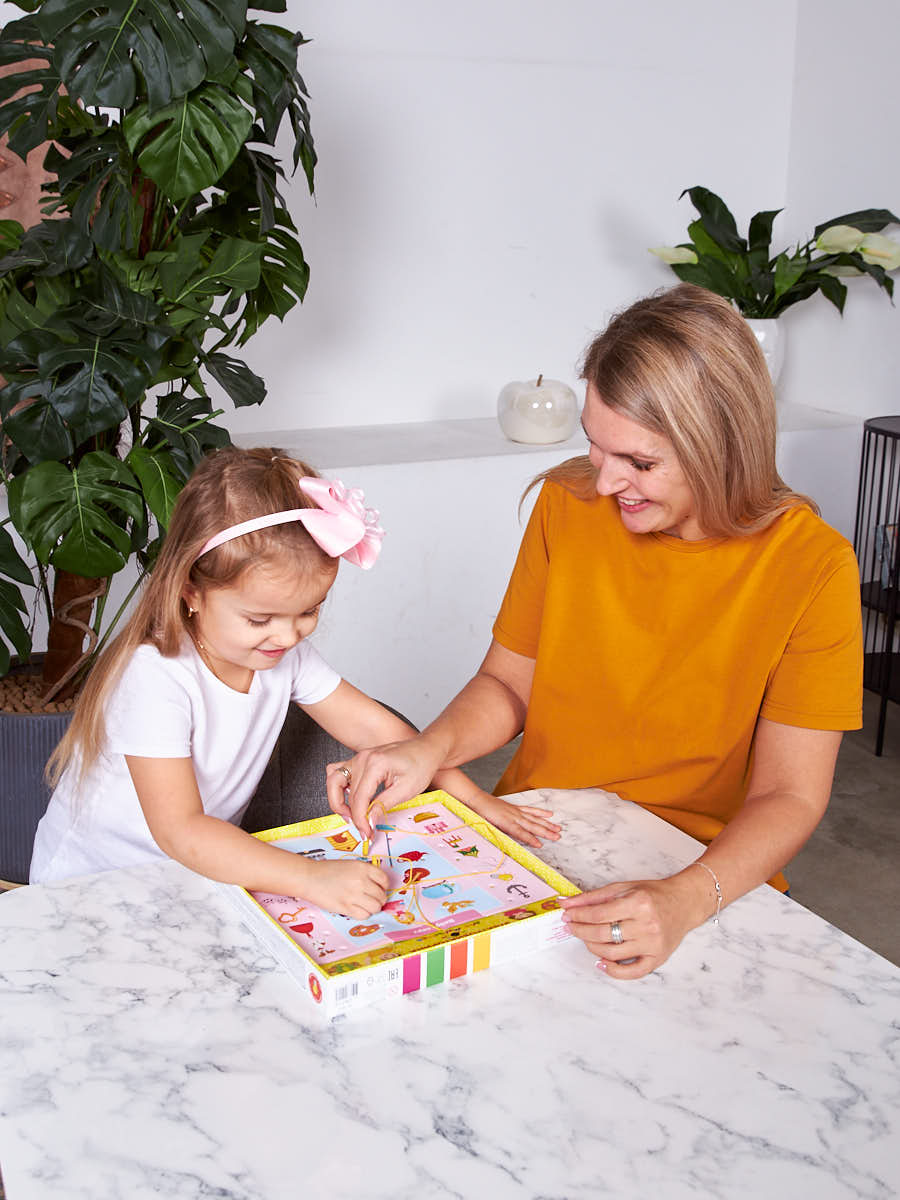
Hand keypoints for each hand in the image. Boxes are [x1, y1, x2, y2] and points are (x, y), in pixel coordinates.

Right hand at [296, 858, 388, 918]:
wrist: (310, 878)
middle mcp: (361, 881)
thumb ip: (365, 873)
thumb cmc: (327, 870)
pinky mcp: (346, 907)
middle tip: (374, 899)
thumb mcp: (350, 865)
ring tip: (367, 905)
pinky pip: (364, 915)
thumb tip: (377, 885)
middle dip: (379, 899)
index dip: (384, 886)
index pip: (384, 880)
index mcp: (363, 868)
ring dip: (373, 908)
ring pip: (375, 907)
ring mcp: (354, 895)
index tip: (381, 889)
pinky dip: (364, 914)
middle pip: (381, 896)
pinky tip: (358, 909)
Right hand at [326, 737, 443, 836]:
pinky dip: (339, 786)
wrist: (426, 749)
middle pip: (345, 792)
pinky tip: (350, 798)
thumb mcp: (406, 790)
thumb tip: (368, 822)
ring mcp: (359, 757)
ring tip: (351, 815)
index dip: (360, 821)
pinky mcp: (360, 759)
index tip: (367, 833)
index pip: (358, 799)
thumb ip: (383, 806)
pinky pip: (338, 771)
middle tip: (362, 828)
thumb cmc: (421, 765)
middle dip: (350, 814)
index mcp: (375, 764)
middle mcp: (362, 758)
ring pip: (334, 780)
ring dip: (338, 800)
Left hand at [468, 792, 560, 847]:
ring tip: (558, 829)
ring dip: (547, 824)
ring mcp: (516, 811)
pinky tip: (549, 814)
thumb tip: (508, 842)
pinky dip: (540, 812)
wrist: (477, 800)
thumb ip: (499, 834)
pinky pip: (530, 810)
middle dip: (545, 832)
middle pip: (532, 825)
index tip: (540, 845)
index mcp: (506, 822)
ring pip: (534, 818)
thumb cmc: (481, 815)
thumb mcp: (487, 827)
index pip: (521, 833)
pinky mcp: (516, 808)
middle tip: (557, 837)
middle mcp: (514, 816)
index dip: (530, 839)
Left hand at [559, 873, 703, 979]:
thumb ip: (594, 897)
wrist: (684, 903)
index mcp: (638, 903)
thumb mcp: (624, 888)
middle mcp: (647, 925)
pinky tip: (601, 962)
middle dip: (580, 930)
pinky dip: (614, 971)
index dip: (578, 915)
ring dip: (592, 947)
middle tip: (571, 926)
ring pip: (613, 953)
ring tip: (585, 939)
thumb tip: (567, 903)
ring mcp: (653, 944)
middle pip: (603, 934)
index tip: (567, 915)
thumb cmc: (654, 894)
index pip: (599, 914)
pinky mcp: (658, 958)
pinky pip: (632, 972)